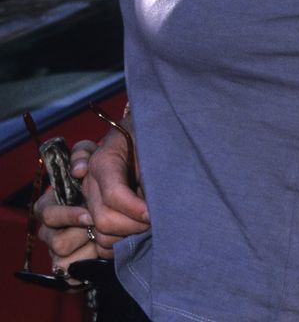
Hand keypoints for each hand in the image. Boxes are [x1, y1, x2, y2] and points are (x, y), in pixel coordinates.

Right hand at [35, 140, 103, 279]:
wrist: (122, 205)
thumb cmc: (105, 178)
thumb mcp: (96, 158)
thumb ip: (84, 153)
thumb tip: (78, 168)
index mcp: (51, 205)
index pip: (47, 214)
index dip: (68, 216)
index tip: (90, 215)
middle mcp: (51, 230)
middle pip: (56, 242)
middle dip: (82, 236)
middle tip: (105, 229)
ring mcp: (58, 250)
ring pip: (63, 259)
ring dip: (89, 250)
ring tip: (111, 239)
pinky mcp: (69, 267)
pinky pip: (71, 275)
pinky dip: (88, 265)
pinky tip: (106, 254)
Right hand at [79, 128, 149, 249]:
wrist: (137, 134)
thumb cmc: (147, 138)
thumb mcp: (149, 143)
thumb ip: (149, 168)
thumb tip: (155, 197)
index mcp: (103, 162)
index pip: (114, 194)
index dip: (135, 209)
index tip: (154, 214)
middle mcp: (90, 184)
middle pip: (104, 219)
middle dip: (133, 226)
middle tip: (156, 222)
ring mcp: (88, 201)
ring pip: (100, 234)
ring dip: (126, 237)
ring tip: (148, 228)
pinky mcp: (93, 215)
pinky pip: (99, 242)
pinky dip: (118, 246)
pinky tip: (137, 237)